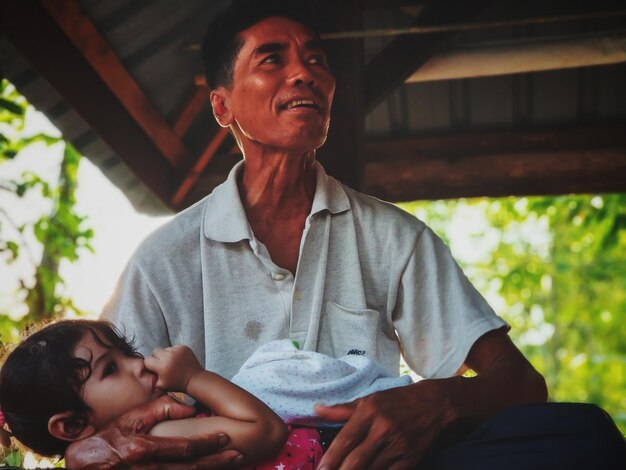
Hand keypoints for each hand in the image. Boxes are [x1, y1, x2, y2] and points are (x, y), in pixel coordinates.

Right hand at [64, 395, 241, 469]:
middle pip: (190, 468)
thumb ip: (160, 409)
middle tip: (239, 455)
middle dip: (216, 462)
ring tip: (231, 464)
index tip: (226, 437)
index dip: (207, 443)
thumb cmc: (109, 438)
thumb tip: (190, 408)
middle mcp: (146, 469)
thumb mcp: (130, 418)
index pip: (184, 448)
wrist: (84, 464)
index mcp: (143, 449)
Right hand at [145, 346, 203, 391]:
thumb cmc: (177, 384)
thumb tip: (143, 371)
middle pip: (155, 351)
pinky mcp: (183, 347)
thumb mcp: (160, 385)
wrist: (194, 379)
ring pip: (164, 349)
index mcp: (162, 366)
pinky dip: (173, 352)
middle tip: (161, 364)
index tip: (154, 368)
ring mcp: (177, 350)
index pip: (147, 360)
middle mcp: (169, 356)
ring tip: (171, 363)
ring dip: (165, 355)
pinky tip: (177, 360)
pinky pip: (173, 347)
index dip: (149, 365)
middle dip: (156, 357)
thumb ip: (151, 378)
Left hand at [314, 380, 459, 469]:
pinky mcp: (410, 460)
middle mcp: (382, 430)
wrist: (437, 405)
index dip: (331, 458)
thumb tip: (316, 409)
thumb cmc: (398, 401)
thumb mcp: (370, 400)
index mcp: (369, 412)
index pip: (345, 440)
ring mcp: (397, 447)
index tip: (320, 469)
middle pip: (355, 461)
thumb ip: (342, 409)